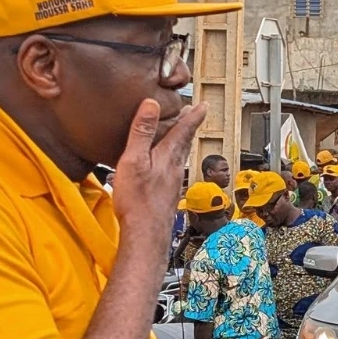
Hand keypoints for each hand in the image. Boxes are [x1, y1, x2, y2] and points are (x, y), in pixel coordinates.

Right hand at [113, 99, 205, 240]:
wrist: (146, 233)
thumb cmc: (138, 200)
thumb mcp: (134, 160)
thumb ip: (142, 132)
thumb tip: (151, 105)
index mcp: (168, 157)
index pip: (184, 130)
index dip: (193, 115)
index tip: (203, 105)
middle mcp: (175, 168)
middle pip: (184, 142)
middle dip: (189, 126)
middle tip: (194, 114)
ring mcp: (172, 182)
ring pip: (180, 156)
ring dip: (182, 142)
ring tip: (181, 134)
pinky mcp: (167, 194)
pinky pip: (173, 169)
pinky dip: (173, 159)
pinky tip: (167, 165)